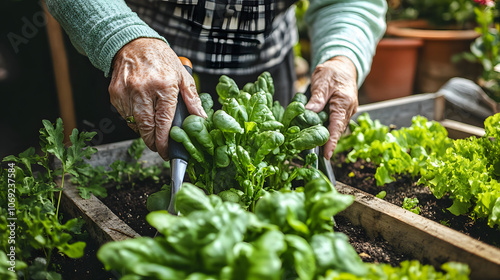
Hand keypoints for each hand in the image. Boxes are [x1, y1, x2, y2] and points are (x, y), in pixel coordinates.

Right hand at [109, 38, 206, 159]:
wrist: (133, 43)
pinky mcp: (115, 93)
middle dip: (153, 142)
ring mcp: (126, 92)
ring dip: (143, 132)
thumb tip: (201, 119)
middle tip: (159, 148)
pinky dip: (133, 121)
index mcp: (164, 86)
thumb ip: (192, 99)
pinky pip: (124, 115)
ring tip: (151, 131)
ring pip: (134, 123)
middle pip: (146, 127)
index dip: (165, 140)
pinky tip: (141, 116)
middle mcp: (143, 89)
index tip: (166, 151)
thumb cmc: (160, 59)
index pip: (164, 121)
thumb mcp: (182, 76)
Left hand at [305, 56, 357, 159]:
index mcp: (344, 103)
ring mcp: (346, 112)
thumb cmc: (333, 72)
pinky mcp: (342, 112)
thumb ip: (317, 99)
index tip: (327, 155)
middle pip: (337, 130)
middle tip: (314, 154)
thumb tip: (308, 112)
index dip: (331, 142)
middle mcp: (348, 110)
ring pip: (336, 128)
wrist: (343, 65)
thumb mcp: (322, 82)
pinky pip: (334, 124)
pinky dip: (327, 129)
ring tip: (314, 146)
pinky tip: (317, 133)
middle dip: (327, 142)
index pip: (337, 126)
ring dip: (327, 137)